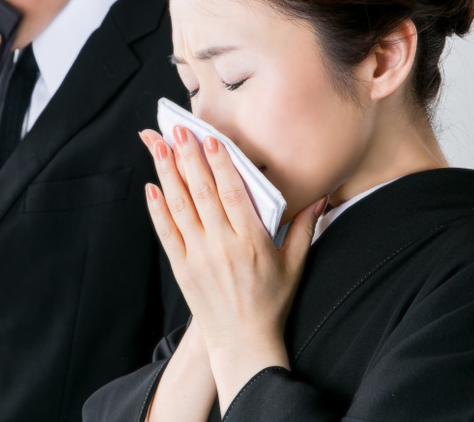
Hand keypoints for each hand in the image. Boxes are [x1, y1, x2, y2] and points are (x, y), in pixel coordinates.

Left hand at [140, 127, 323, 410]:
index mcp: (253, 242)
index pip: (233, 194)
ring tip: (159, 147)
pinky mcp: (182, 268)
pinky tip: (151, 186)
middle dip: (189, 158)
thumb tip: (321, 196)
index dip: (221, 164)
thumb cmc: (272, 301)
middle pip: (202, 193)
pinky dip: (157, 209)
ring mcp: (199, 257)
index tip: (211, 139)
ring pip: (180, 207)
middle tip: (178, 130)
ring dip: (168, 174)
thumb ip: (305, 227)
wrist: (243, 343)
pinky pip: (166, 233)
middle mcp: (223, 247)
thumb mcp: (295, 264)